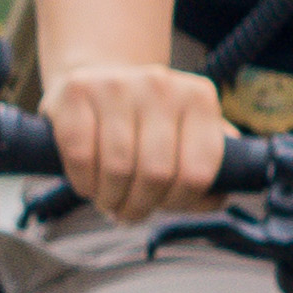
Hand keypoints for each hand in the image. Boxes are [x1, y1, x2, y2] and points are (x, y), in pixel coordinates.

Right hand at [49, 58, 230, 223]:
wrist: (99, 79)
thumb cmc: (149, 123)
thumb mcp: (187, 134)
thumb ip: (206, 168)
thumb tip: (215, 201)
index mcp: (199, 98)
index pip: (198, 171)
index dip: (180, 201)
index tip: (166, 206)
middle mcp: (162, 85)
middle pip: (156, 174)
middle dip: (141, 206)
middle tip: (130, 213)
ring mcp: (118, 85)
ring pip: (118, 169)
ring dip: (111, 199)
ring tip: (110, 202)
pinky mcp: (77, 91)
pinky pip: (81, 157)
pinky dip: (84, 183)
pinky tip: (88, 185)